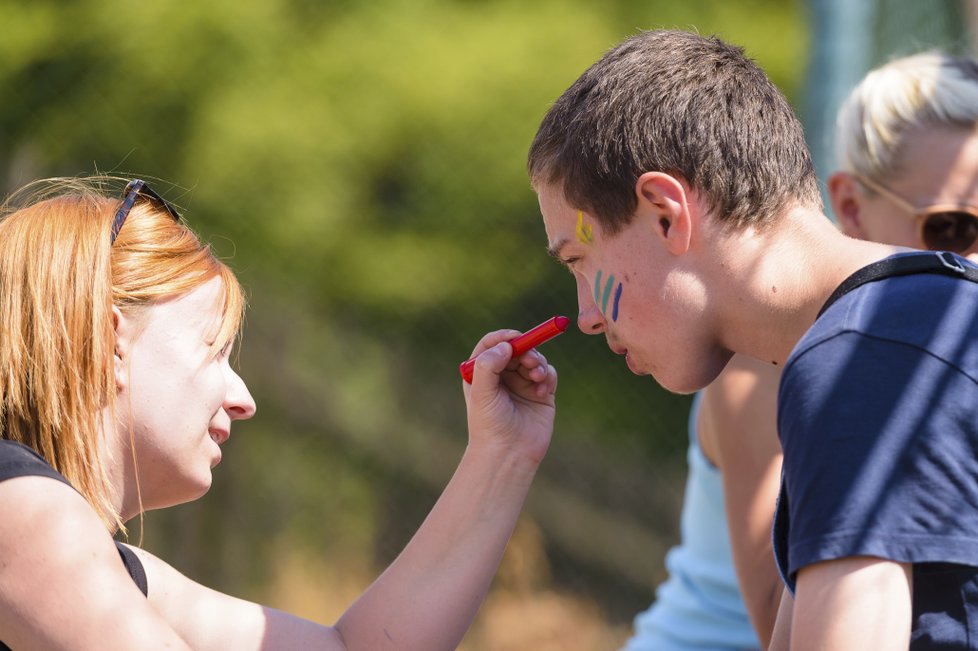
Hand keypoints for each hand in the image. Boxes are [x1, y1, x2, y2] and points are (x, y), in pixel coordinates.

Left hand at [462, 329, 556, 464]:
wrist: (508, 454)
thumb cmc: (489, 425)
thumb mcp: (481, 392)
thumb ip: (488, 365)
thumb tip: (504, 345)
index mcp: (483, 373)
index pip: (492, 344)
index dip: (503, 337)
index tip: (515, 337)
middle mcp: (502, 376)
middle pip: (517, 349)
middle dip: (525, 350)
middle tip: (529, 360)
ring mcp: (523, 383)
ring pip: (534, 359)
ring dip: (537, 362)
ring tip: (536, 376)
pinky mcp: (542, 393)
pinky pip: (548, 373)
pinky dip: (547, 376)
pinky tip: (542, 391)